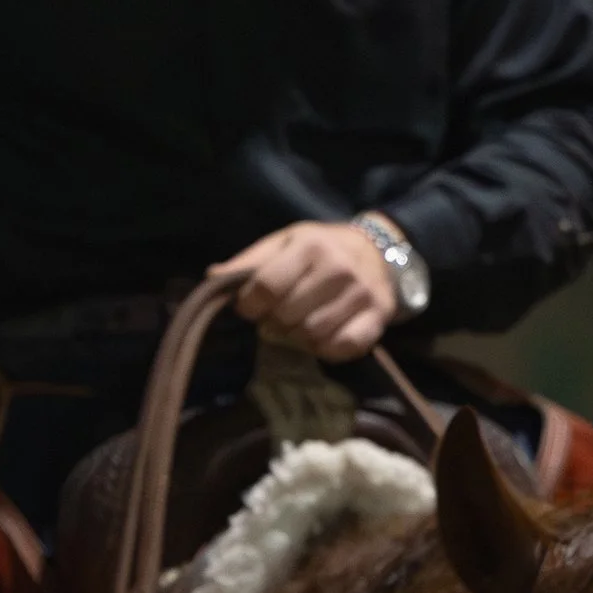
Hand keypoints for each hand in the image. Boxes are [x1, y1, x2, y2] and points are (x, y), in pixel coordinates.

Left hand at [210, 217, 397, 359]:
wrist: (379, 253)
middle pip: (286, 316)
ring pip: (312, 335)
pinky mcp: (377, 318)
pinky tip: (321, 336)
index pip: (266, 287)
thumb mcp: (284, 243)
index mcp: (310, 246)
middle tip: (278, 315)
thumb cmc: (321, 249)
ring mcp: (361, 294)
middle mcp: (338, 268)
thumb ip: (249, 262)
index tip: (249, 307)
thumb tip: (213, 277)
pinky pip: (341, 348)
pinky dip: (325, 349)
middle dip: (274, 321)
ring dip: (297, 337)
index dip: (249, 305)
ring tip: (298, 325)